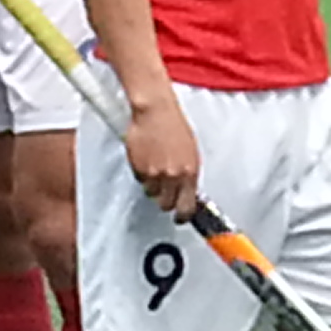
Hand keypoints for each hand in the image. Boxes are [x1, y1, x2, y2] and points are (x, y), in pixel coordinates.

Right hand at [125, 90, 202, 219]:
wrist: (155, 112)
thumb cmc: (175, 127)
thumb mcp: (191, 152)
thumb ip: (189, 174)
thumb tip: (189, 191)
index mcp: (190, 172)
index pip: (187, 206)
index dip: (183, 216)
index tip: (181, 218)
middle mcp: (172, 176)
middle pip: (166, 205)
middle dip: (166, 200)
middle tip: (166, 191)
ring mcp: (153, 174)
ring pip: (152, 194)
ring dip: (154, 186)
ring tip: (156, 167)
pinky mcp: (138, 168)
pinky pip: (140, 180)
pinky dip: (143, 175)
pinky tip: (147, 159)